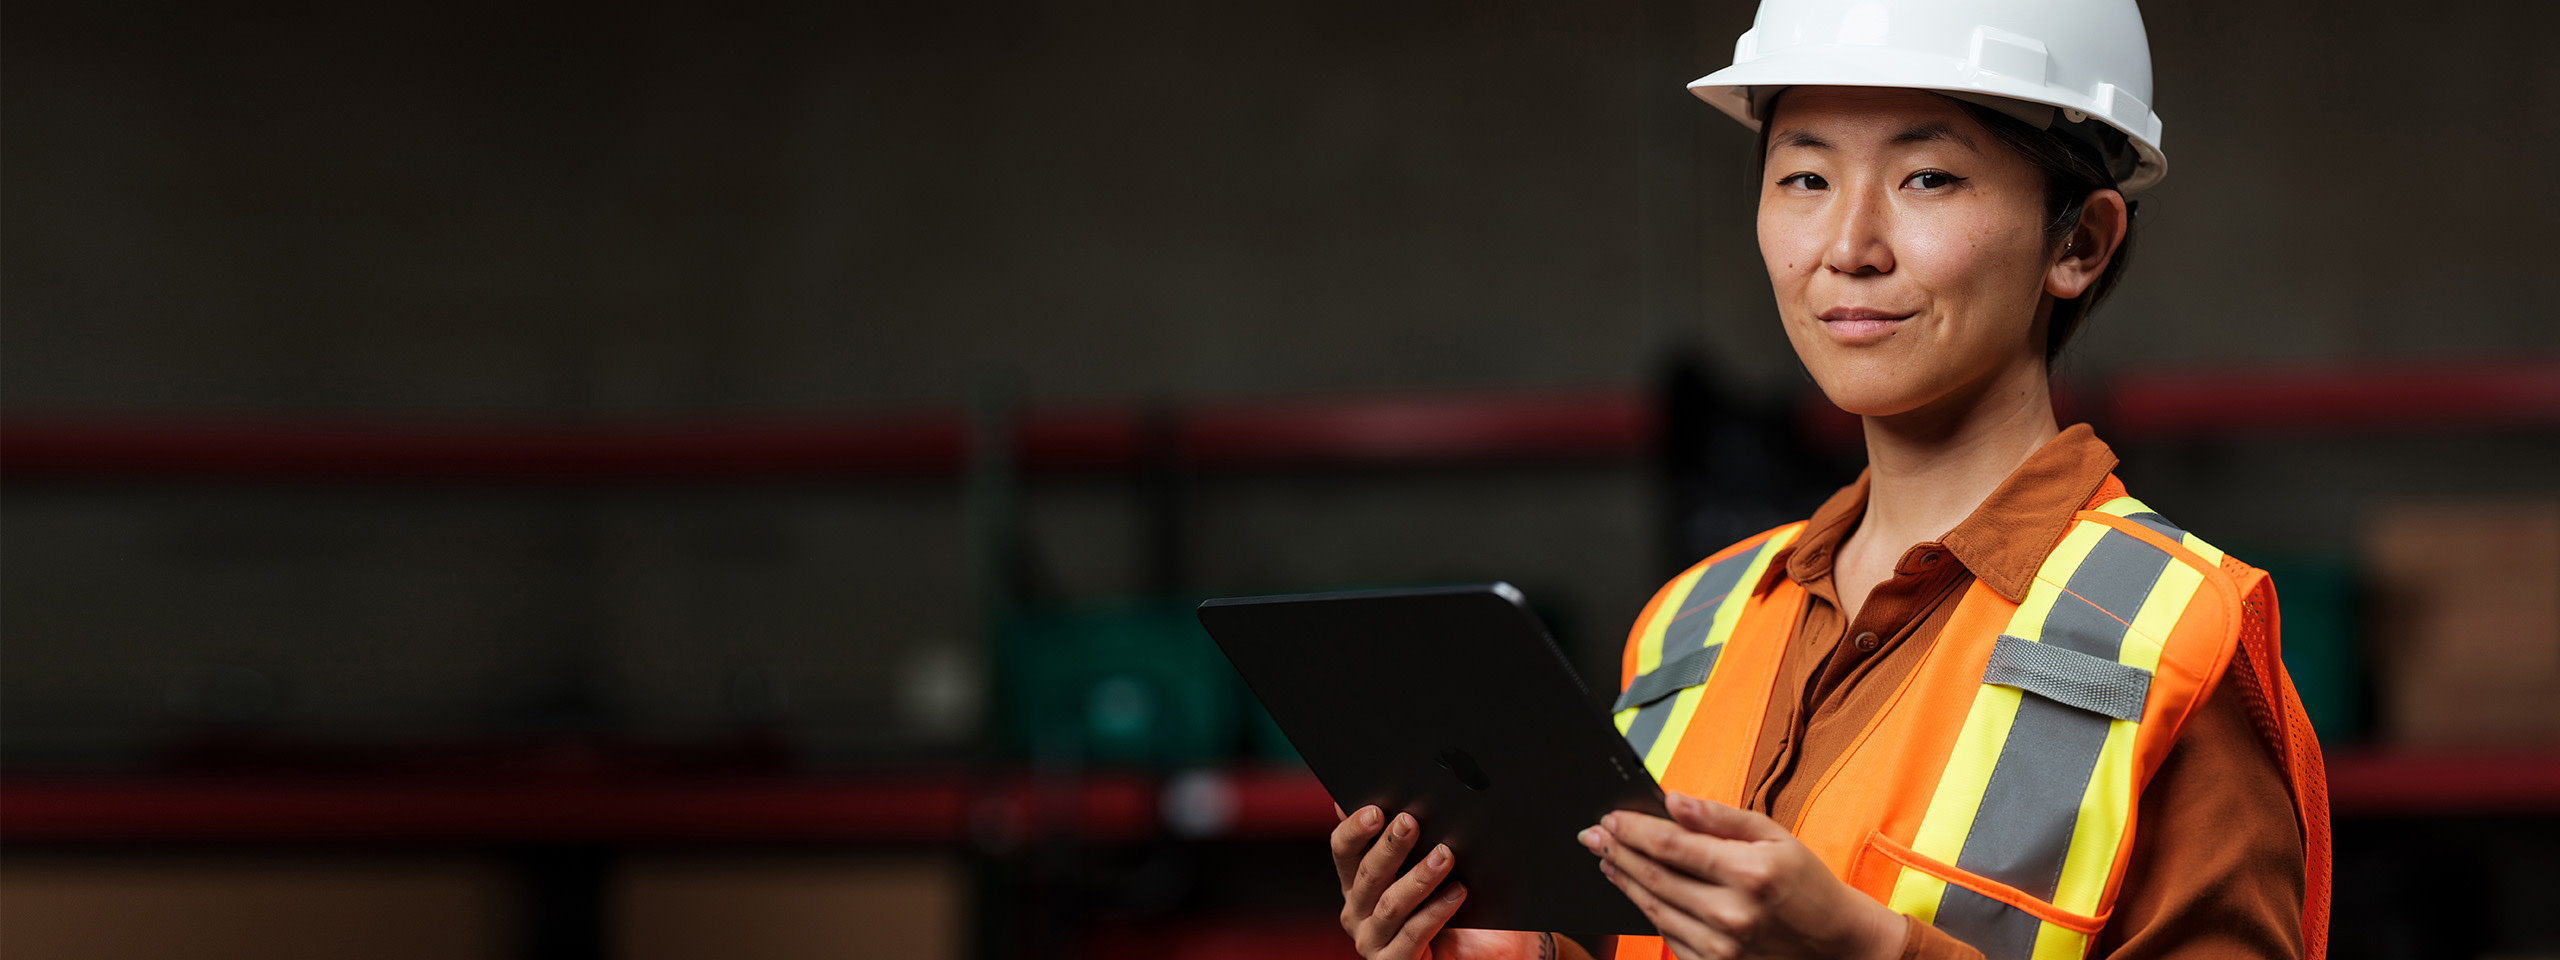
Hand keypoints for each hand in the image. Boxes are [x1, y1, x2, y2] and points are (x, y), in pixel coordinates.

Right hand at [1330, 804, 1576, 959]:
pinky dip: (1435, 911)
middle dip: (1389, 847)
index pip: (1343, 850)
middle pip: (1365, 875)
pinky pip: (1413, 937)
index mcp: (1357, 882)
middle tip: (1411, 821)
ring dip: (1418, 877)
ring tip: (1445, 854)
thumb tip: (1399, 787)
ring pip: (1389, 905)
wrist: (1482, 953)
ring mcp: (1373, 942)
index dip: (1354, 829)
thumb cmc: (1455, 904)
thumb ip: (1413, 836)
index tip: (1375, 809)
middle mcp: (1356, 912)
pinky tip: (1458, 891)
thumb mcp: (1432, 864)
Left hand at [1580, 792, 1905, 959]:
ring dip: (1625, 882)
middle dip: (1617, 853)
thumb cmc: (1808, 886)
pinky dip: (1648, 912)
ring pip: (1654, 909)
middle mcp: (1732, 913)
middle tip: (1592, 837)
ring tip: (1607, 861)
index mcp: (1748, 873)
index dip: (1632, 831)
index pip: (1671, 845)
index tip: (1609, 819)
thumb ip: (1719, 817)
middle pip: (1654, 877)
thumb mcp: (1774, 837)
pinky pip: (1668, 937)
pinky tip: (1637, 892)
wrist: (1837, 946)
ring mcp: (1722, 947)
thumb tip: (1672, 800)